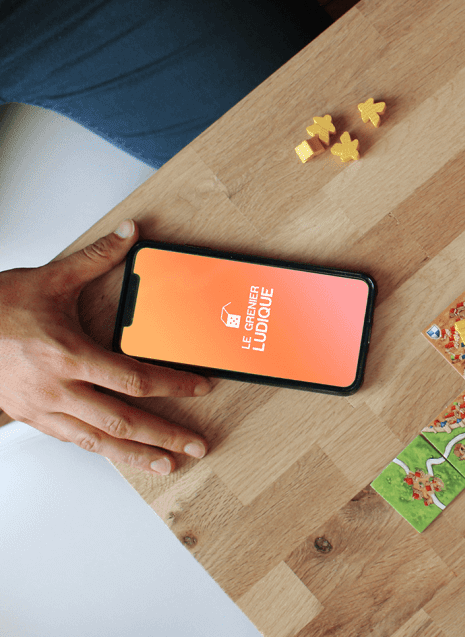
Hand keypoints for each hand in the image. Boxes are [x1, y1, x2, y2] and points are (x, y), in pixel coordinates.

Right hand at [0, 220, 211, 473]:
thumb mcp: (50, 279)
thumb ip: (96, 259)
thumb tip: (129, 234)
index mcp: (67, 355)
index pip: (134, 378)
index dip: (173, 386)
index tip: (201, 388)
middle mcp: (57, 388)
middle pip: (123, 420)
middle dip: (165, 435)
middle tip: (197, 445)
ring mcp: (43, 408)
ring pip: (99, 440)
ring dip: (137, 454)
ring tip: (168, 463)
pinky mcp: (31, 418)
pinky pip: (74, 440)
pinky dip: (103, 449)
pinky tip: (122, 454)